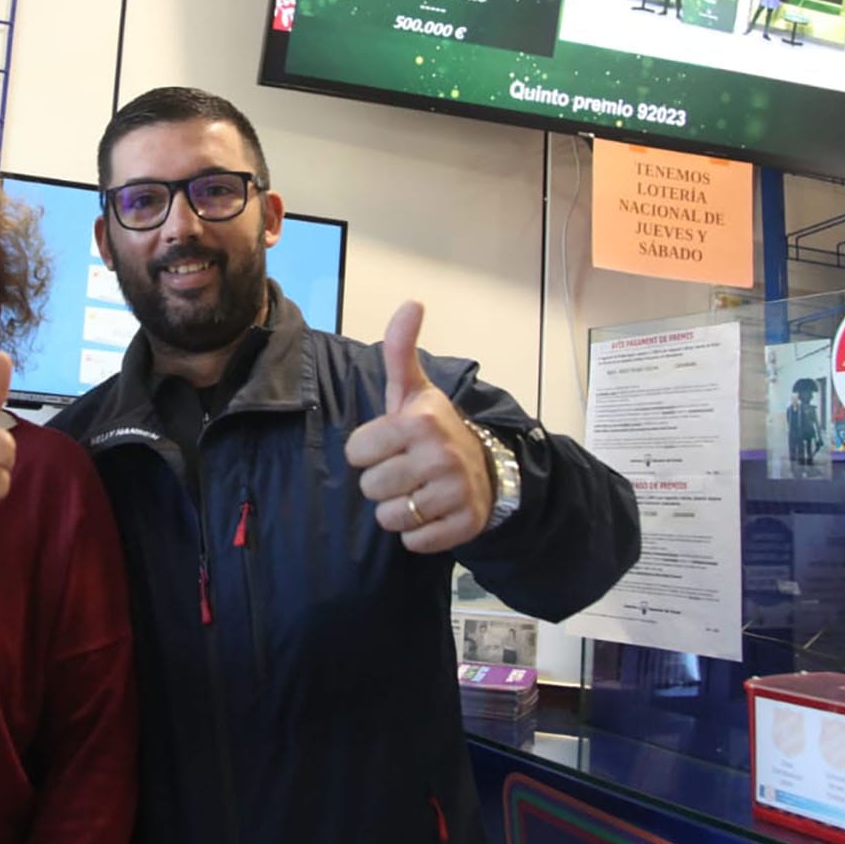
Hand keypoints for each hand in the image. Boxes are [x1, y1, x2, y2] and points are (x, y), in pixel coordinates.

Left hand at [344, 301, 491, 553]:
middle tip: (404, 470)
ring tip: (415, 491)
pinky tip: (430, 513)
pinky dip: (417, 534)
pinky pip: (415, 542)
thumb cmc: (434, 429)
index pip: (357, 452)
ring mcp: (455, 492)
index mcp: (419, 421)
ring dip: (397, 509)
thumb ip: (400, 349)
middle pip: (370, 487)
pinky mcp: (464, 525)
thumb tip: (412, 302)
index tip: (389, 445)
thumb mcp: (414, 390)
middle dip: (382, 482)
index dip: (368, 452)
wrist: (487, 469)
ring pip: (390, 517)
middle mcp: (439, 455)